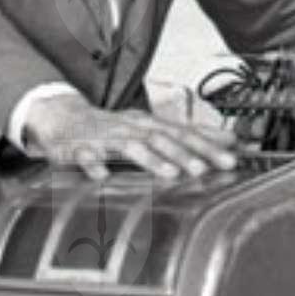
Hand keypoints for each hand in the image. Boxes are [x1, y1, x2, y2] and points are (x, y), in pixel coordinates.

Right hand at [23, 95, 240, 181]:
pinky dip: (94, 165)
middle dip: (185, 154)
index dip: (208, 146)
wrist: (64, 118)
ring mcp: (106, 137)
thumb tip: (228, 140)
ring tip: (170, 173)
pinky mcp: (80, 147)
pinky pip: (86, 156)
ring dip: (151, 159)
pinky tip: (102, 177)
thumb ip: (188, 136)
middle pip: (162, 139)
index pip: (184, 133)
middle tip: (205, 169)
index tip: (231, 159)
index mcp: (150, 125)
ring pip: (131, 146)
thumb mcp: (151, 128)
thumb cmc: (112, 129)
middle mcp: (132, 128)